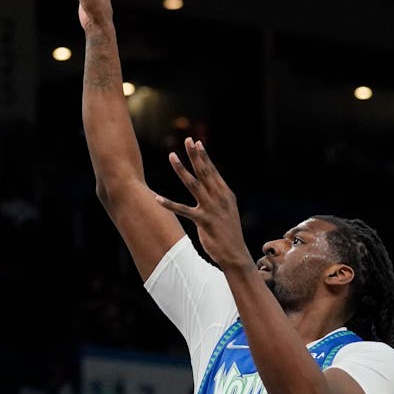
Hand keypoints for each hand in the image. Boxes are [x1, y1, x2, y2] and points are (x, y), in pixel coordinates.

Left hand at [156, 138, 252, 271]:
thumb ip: (219, 197)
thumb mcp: (227, 211)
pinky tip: (158, 198)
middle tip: (187, 140)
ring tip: (172, 157)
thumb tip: (212, 186)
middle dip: (194, 155)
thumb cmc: (229, 233)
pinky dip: (169, 204)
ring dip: (181, 170)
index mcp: (226, 194)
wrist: (235, 253)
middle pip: (204, 172)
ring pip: (193, 185)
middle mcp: (220, 198)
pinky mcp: (203, 221)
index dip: (204, 156)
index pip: (213, 171)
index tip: (196, 143)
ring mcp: (211, 209)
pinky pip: (183, 210)